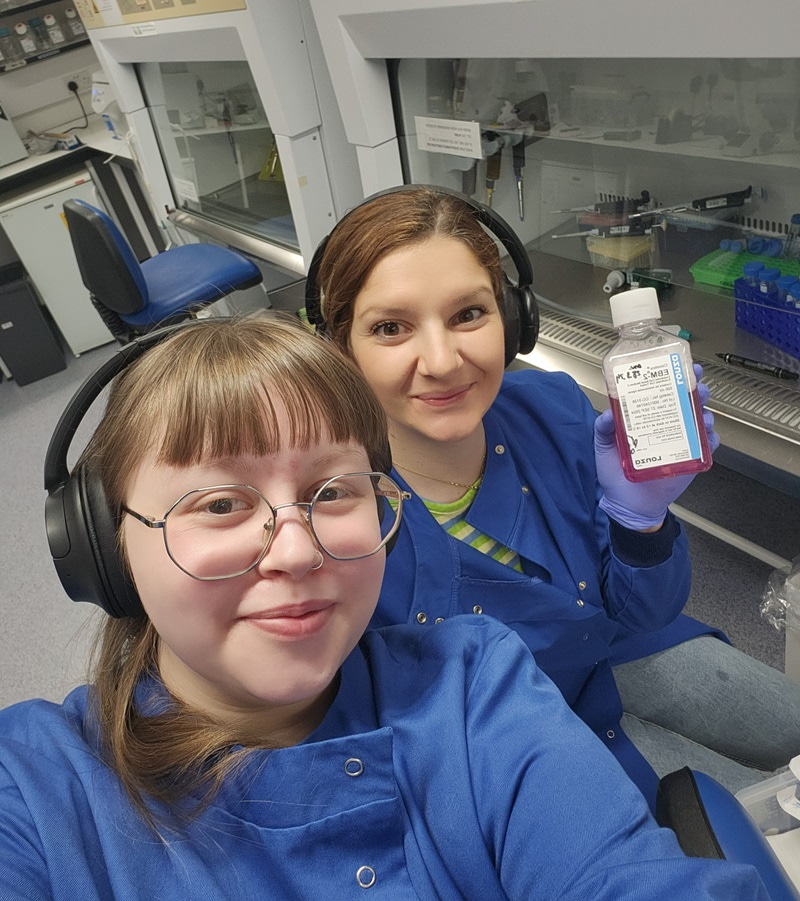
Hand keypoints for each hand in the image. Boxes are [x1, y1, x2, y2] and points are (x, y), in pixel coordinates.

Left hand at [595, 364, 719, 530]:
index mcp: (647, 417)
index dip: (676, 377)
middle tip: (697, 387)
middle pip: (689, 401)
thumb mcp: (604, 446)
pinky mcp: (692, 460)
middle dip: (697, 390)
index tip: (683, 366)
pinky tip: (707, 435)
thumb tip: (608, 413)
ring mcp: (681, 442)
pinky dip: (712, 439)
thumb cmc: (615, 474)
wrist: (627, 505)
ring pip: (702, 420)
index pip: (664, 392)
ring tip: (701, 413)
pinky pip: (709, 446)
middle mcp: (667, 425)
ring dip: (705, 413)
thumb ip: (604, 428)